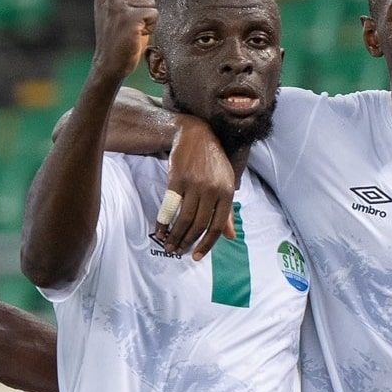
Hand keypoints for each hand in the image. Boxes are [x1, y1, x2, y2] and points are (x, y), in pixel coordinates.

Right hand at [90, 0, 156, 87]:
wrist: (109, 67)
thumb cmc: (121, 42)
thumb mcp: (122, 13)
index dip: (139, 8)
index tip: (125, 23)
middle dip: (144, 14)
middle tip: (129, 30)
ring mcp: (118, 6)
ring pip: (152, 4)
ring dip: (147, 22)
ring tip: (132, 34)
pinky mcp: (129, 18)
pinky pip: (155, 15)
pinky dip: (150, 28)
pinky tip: (135, 38)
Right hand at [159, 115, 235, 260]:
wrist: (196, 135)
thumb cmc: (212, 162)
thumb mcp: (225, 183)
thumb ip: (227, 211)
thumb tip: (230, 236)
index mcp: (227, 192)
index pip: (217, 225)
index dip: (207, 244)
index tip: (196, 256)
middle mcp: (212, 189)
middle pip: (199, 224)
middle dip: (187, 242)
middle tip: (178, 251)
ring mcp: (194, 184)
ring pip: (184, 218)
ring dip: (175, 235)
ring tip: (168, 245)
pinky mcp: (177, 180)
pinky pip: (170, 207)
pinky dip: (164, 222)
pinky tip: (160, 231)